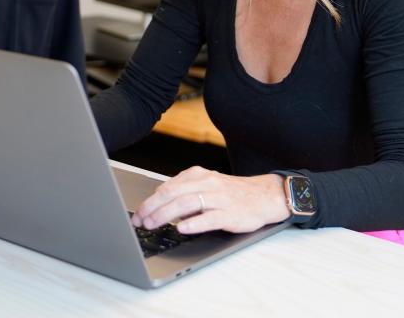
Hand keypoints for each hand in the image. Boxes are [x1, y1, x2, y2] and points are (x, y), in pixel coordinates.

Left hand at [132, 166, 290, 233]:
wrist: (265, 196)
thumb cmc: (232, 193)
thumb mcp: (206, 184)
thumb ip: (185, 190)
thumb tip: (160, 200)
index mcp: (198, 175)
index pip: (168, 186)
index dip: (150, 200)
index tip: (138, 213)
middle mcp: (207, 184)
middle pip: (174, 193)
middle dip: (153, 207)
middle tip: (140, 220)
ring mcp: (219, 199)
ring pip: (187, 203)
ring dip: (166, 214)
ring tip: (153, 223)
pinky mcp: (230, 214)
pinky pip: (210, 218)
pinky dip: (194, 223)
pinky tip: (182, 228)